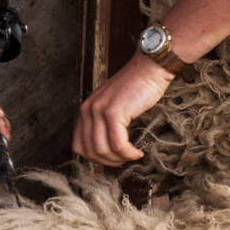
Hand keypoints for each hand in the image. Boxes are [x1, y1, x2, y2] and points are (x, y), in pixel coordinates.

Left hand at [72, 50, 174, 166]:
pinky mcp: (114, 112)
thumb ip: (105, 123)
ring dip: (119, 159)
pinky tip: (137, 152)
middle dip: (108, 162)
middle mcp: (88, 110)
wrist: (150, 68)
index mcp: (86, 109)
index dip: (96, 158)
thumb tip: (108, 149)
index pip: (80, 146)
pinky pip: (117, 144)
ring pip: (102, 150)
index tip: (113, 158)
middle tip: (124, 160)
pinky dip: (127, 153)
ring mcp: (99, 111)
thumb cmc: (138, 86)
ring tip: (132, 155)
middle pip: (89, 151)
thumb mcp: (115, 105)